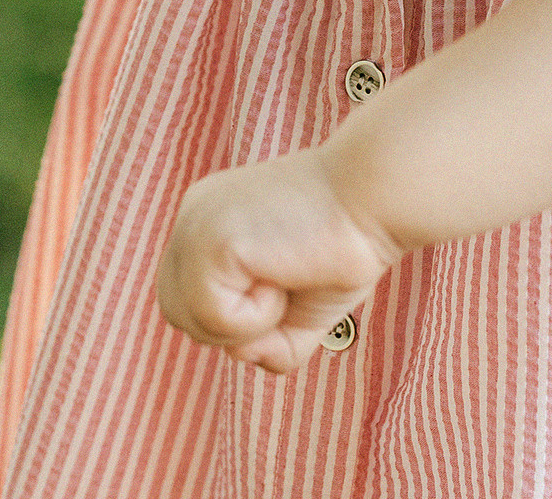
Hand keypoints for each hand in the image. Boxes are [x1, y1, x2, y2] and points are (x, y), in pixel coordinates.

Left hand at [156, 150, 402, 374]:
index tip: (283, 285)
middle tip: (284, 292)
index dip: (234, 316)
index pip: (187, 295)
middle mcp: (193, 216)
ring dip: (248, 325)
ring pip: (191, 321)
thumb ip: (263, 342)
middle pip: (178, 313)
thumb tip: (241, 355)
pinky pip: (214, 319)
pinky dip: (257, 318)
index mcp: (209, 219)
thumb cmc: (345, 246)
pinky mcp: (208, 242)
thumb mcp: (295, 307)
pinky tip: (284, 273)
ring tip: (286, 278)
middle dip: (232, 328)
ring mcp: (195, 226)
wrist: (373, 195)